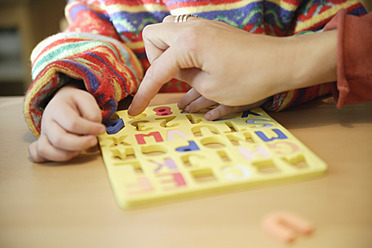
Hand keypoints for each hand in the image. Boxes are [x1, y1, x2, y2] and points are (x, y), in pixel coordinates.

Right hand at [28, 85, 105, 161]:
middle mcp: (47, 122)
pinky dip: (51, 158)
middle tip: (94, 141)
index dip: (90, 128)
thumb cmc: (76, 103)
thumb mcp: (87, 99)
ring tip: (81, 149)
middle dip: (80, 144)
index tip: (101, 129)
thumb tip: (93, 129)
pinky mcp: (43, 143)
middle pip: (59, 139)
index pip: (72, 123)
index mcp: (57, 107)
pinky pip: (38, 155)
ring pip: (45, 150)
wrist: (63, 102)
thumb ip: (93, 113)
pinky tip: (67, 154)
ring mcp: (43, 134)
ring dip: (67, 154)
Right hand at [128, 15, 336, 115]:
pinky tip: (196, 64)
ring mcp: (203, 24)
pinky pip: (185, 33)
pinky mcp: (213, 28)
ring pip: (168, 30)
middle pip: (153, 36)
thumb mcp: (209, 88)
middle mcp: (191, 27)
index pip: (156, 71)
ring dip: (167, 51)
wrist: (281, 62)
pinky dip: (182, 48)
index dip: (144, 94)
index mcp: (187, 42)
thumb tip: (176, 72)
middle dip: (154, 59)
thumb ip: (184, 78)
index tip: (134, 111)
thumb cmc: (249, 79)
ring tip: (182, 71)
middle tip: (170, 78)